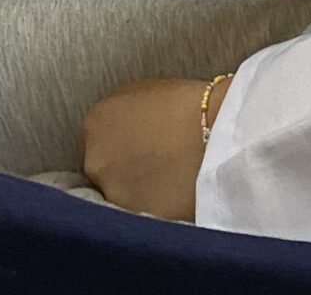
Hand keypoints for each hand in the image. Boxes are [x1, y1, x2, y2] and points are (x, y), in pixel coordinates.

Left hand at [80, 78, 207, 219]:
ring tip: (164, 184)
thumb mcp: (142, 94)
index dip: (117, 146)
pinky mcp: (134, 217)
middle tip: (150, 168)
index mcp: (95, 122)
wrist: (215, 133)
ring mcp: (113, 191)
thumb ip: (121, 114)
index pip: (96, 140)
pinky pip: (138, 214)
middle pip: (102, 170)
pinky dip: (150, 208)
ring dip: (135, 192)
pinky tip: (171, 197)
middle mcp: (95, 159)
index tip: (135, 149)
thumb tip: (121, 131)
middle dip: (121, 170)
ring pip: (118, 196)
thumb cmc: (184, 105)